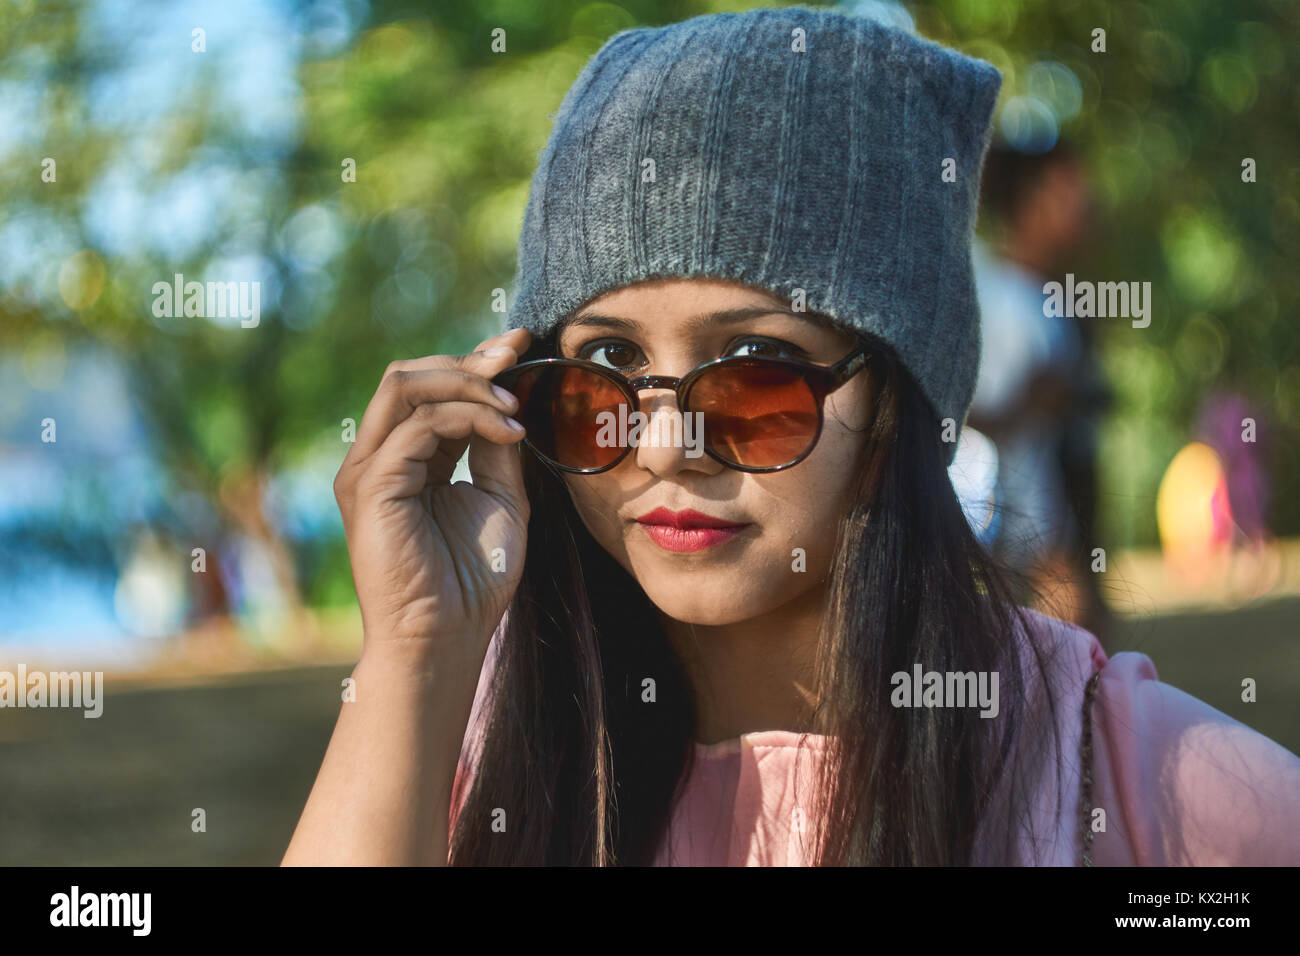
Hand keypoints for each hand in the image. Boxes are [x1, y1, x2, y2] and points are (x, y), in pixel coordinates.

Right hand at [333, 327, 532, 659]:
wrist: (448, 636)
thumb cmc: (474, 578)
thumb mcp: (499, 497)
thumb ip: (496, 448)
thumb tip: (509, 398)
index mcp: (406, 459)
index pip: (430, 390)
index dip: (474, 363)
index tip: (520, 345)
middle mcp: (379, 457)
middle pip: (410, 375)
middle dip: (468, 361)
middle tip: (517, 357)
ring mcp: (368, 469)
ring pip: (405, 385)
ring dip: (467, 383)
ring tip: (514, 403)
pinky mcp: (371, 485)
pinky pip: (418, 426)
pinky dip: (468, 417)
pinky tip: (508, 432)